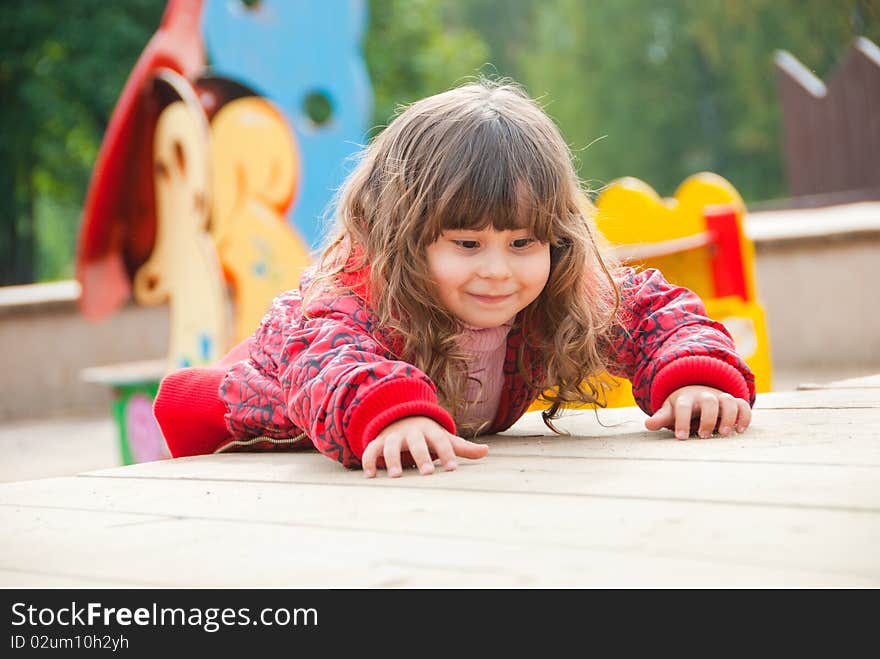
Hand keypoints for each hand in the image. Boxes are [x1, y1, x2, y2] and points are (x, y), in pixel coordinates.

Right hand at [362, 416, 489, 477]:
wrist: (400, 417)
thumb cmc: (427, 435)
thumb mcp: (444, 438)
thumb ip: (462, 448)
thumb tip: (486, 451)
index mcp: (430, 431)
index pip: (441, 440)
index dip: (447, 453)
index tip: (453, 469)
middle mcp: (411, 432)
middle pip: (417, 442)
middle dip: (422, 456)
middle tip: (427, 473)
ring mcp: (393, 436)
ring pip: (391, 446)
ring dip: (393, 460)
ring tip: (397, 476)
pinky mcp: (378, 442)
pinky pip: (371, 450)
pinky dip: (369, 461)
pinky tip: (370, 476)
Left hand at [644, 385, 751, 439]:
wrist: (697, 392)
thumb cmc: (682, 406)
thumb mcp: (670, 410)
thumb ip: (661, 417)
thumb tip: (648, 424)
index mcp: (686, 398)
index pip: (683, 406)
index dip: (682, 421)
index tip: (681, 437)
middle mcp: (704, 396)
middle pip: (708, 402)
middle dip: (708, 419)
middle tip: (704, 436)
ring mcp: (720, 398)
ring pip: (728, 401)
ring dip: (729, 416)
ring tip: (725, 434)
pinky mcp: (734, 402)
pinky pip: (743, 405)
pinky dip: (744, 416)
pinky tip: (740, 430)